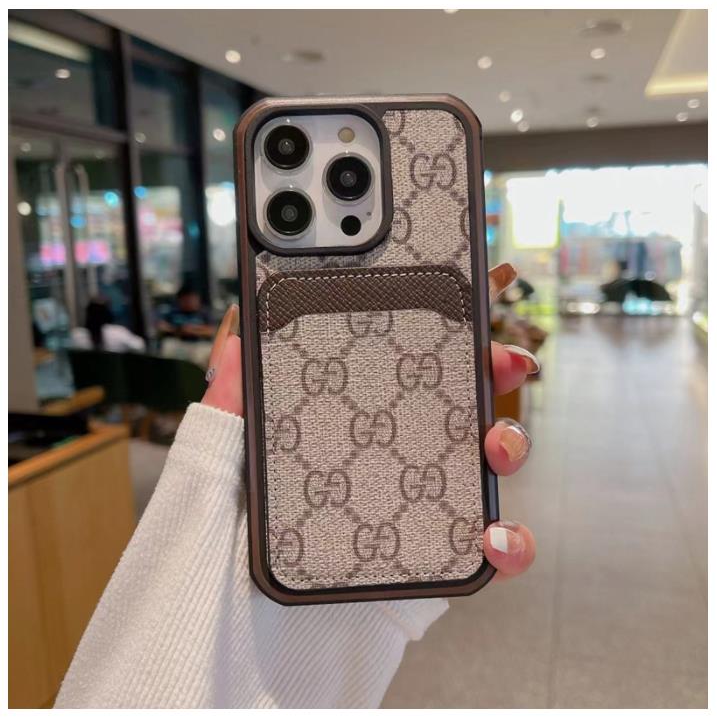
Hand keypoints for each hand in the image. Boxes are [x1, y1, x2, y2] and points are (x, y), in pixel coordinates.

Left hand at [203, 264, 537, 580]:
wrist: (234, 654)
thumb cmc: (217, 563)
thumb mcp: (214, 479)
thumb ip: (227, 416)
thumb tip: (232, 349)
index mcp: (344, 436)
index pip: (397, 375)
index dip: (438, 338)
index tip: (465, 307)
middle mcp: (386, 469)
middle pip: (455, 407)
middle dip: (491, 374)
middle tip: (504, 361)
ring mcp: (415, 516)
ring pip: (482, 469)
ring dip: (510, 444)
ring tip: (496, 445)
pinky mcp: (434, 569)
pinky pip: (492, 555)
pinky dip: (513, 543)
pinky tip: (495, 536)